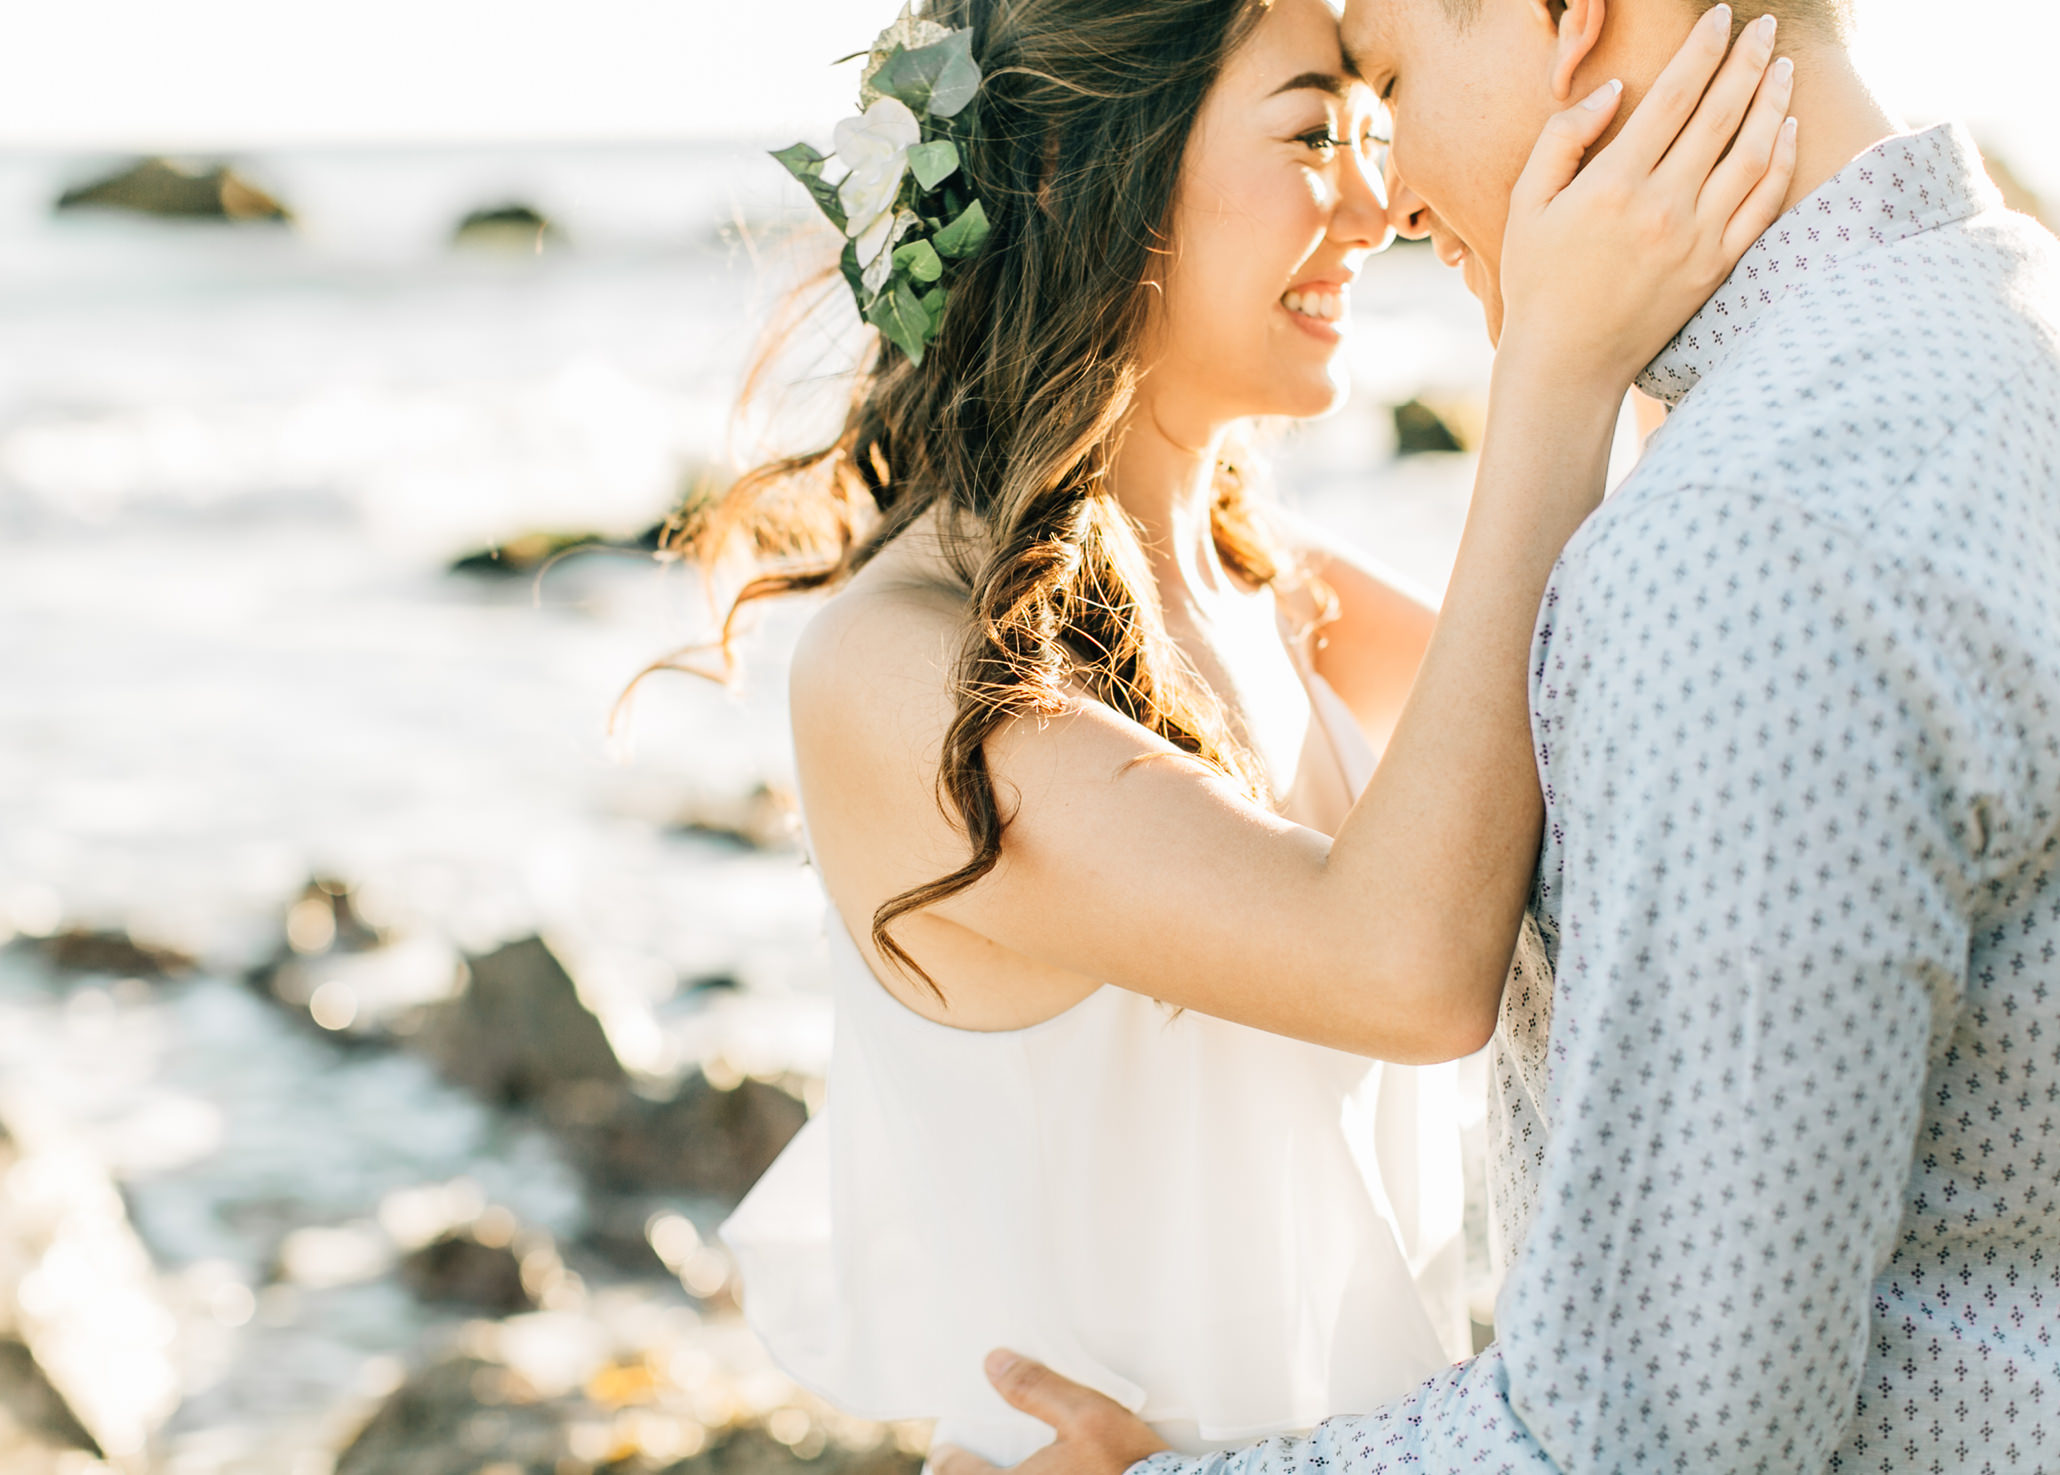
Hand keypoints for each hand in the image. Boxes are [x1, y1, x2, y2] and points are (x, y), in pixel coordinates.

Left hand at [929, 1351, 1169, 1474]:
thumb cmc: (1125, 1464)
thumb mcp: (1085, 1414)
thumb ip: (1036, 1388)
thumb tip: (994, 1363)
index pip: (957, 1472)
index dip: (948, 1458)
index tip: (946, 1449)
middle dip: (976, 1473)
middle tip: (973, 1463)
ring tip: (1021, 1466)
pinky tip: (1054, 1471)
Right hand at [1498, 3, 1799, 395]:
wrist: (1566, 362)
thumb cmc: (1538, 281)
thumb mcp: (1526, 205)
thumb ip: (1562, 139)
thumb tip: (1614, 92)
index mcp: (1614, 185)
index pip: (1673, 97)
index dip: (1701, 49)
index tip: (1719, 17)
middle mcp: (1662, 207)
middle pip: (1721, 115)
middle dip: (1748, 60)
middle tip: (1766, 26)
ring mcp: (1696, 238)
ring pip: (1751, 153)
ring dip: (1773, 103)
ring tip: (1783, 67)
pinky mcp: (1715, 267)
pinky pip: (1760, 204)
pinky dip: (1779, 162)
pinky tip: (1786, 130)